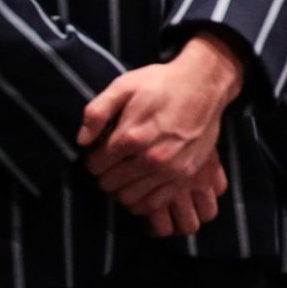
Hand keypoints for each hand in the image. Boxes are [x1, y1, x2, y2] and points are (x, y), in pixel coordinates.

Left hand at [79, 33, 244, 233]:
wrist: (205, 84)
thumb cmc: (162, 83)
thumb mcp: (124, 86)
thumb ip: (97, 112)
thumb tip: (82, 140)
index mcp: (132, 136)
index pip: (95, 165)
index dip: (93, 158)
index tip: (101, 150)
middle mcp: (150, 158)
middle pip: (108, 183)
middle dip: (105, 173)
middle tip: (114, 161)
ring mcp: (170, 170)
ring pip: (128, 198)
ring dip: (122, 187)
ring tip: (127, 172)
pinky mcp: (184, 175)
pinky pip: (152, 204)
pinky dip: (141, 199)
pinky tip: (141, 184)